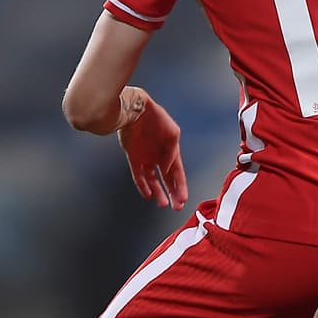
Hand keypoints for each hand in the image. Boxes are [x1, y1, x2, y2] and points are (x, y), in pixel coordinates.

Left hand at [116, 87, 187, 209]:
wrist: (136, 110)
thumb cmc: (156, 117)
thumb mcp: (173, 133)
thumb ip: (172, 151)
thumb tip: (168, 166)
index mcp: (171, 150)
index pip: (178, 172)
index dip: (181, 186)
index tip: (183, 198)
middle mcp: (159, 156)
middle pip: (168, 179)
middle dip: (173, 193)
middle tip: (177, 206)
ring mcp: (146, 158)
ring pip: (153, 180)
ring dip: (158, 192)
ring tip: (162, 203)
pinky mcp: (133, 157)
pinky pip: (139, 175)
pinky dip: (143, 185)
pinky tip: (147, 194)